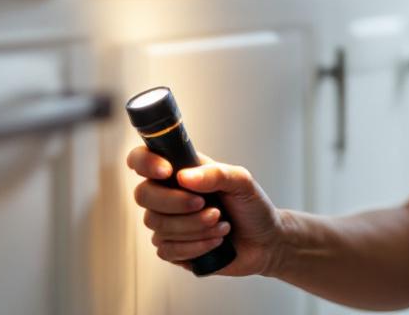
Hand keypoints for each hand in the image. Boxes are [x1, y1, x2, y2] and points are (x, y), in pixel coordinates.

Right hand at [126, 146, 284, 276]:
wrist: (266, 242)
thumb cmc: (252, 207)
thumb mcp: (242, 182)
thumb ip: (216, 174)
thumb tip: (184, 177)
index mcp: (181, 170)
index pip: (142, 159)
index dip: (146, 163)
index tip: (167, 172)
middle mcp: (168, 195)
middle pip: (143, 194)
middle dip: (176, 202)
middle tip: (207, 205)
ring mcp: (168, 223)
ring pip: (157, 224)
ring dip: (193, 226)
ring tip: (221, 224)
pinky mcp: (173, 249)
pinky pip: (166, 250)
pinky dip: (194, 246)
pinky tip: (215, 242)